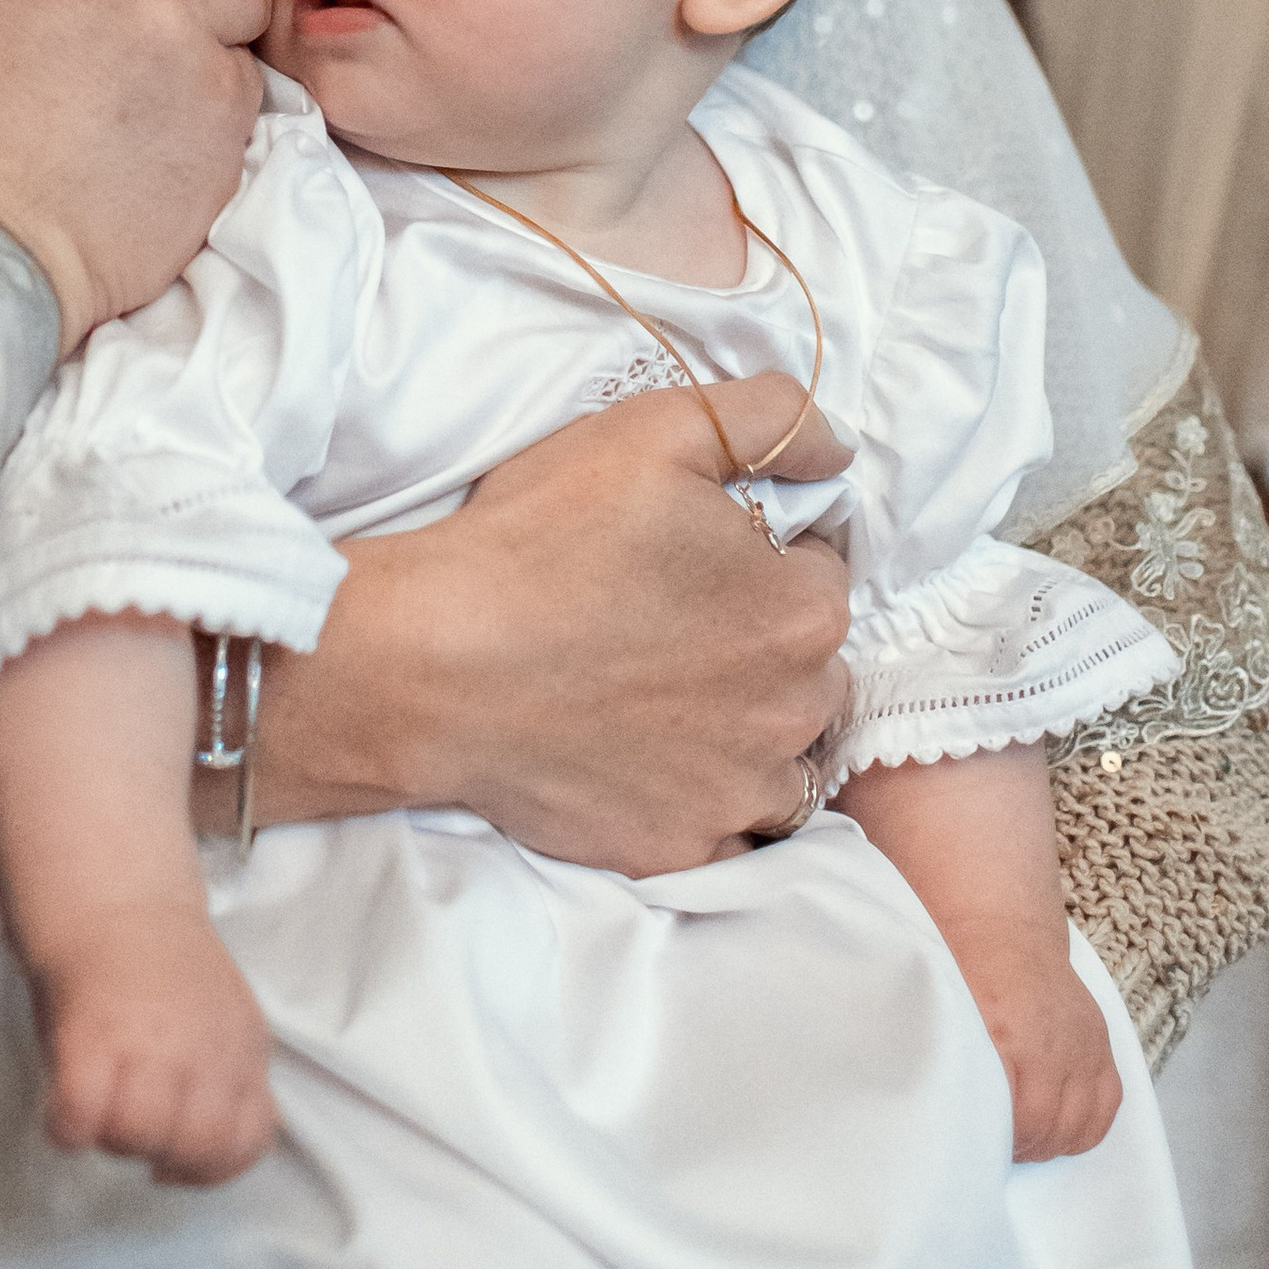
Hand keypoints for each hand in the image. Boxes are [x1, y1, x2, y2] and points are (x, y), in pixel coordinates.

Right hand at [29, 900, 278, 1187]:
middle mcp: (206, 1050)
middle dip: (161, 1154)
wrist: (113, 896)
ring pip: (142, 1136)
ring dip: (115, 1138)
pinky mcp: (91, 1040)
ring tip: (101, 1110)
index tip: (175, 1161)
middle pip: (196, 1146)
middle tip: (134, 1125)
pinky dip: (69, 1127)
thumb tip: (192, 1135)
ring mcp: (151, 1045)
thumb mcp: (216, 1018)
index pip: (249, 1139)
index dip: (210, 1166)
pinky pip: (82, 1117)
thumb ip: (217, 1075)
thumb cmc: (154, 964)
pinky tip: (64, 1113)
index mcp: (242, 1046)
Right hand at [242, 373, 851, 871]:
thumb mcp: (656, 431)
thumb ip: (770, 421)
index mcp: (802, 611)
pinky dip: (697, 801)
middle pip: (808, 671)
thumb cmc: (542, 541)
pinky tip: (641, 762)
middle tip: (664, 623)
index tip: (693, 555)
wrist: (432, 665)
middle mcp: (794, 712)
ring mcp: (737, 792)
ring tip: (655, 696)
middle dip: (758, 646)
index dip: (760, 556)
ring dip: (741, 731)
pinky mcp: (678, 848)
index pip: (821, 574)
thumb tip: (836, 448)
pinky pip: (722, 831)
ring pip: (777, 758)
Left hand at [944, 913, 1121, 1160]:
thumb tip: (952, 1116)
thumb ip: (957, 1066)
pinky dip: (1085, 1126)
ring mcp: (1084, 1043)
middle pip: (1052, 1128)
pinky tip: (1057, 1129)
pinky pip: (1108, 1101)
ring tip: (1025, 1140)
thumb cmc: (962, 971)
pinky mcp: (1099, 1042)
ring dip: (1052, 1141)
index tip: (981, 1147)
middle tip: (998, 1149)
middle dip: (1024, 1147)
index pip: (1023, 1119)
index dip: (1003, 1143)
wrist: (1002, 929)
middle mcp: (1057, 1043)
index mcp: (1012, 1036)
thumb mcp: (947, 1014)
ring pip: (1083, 1122)